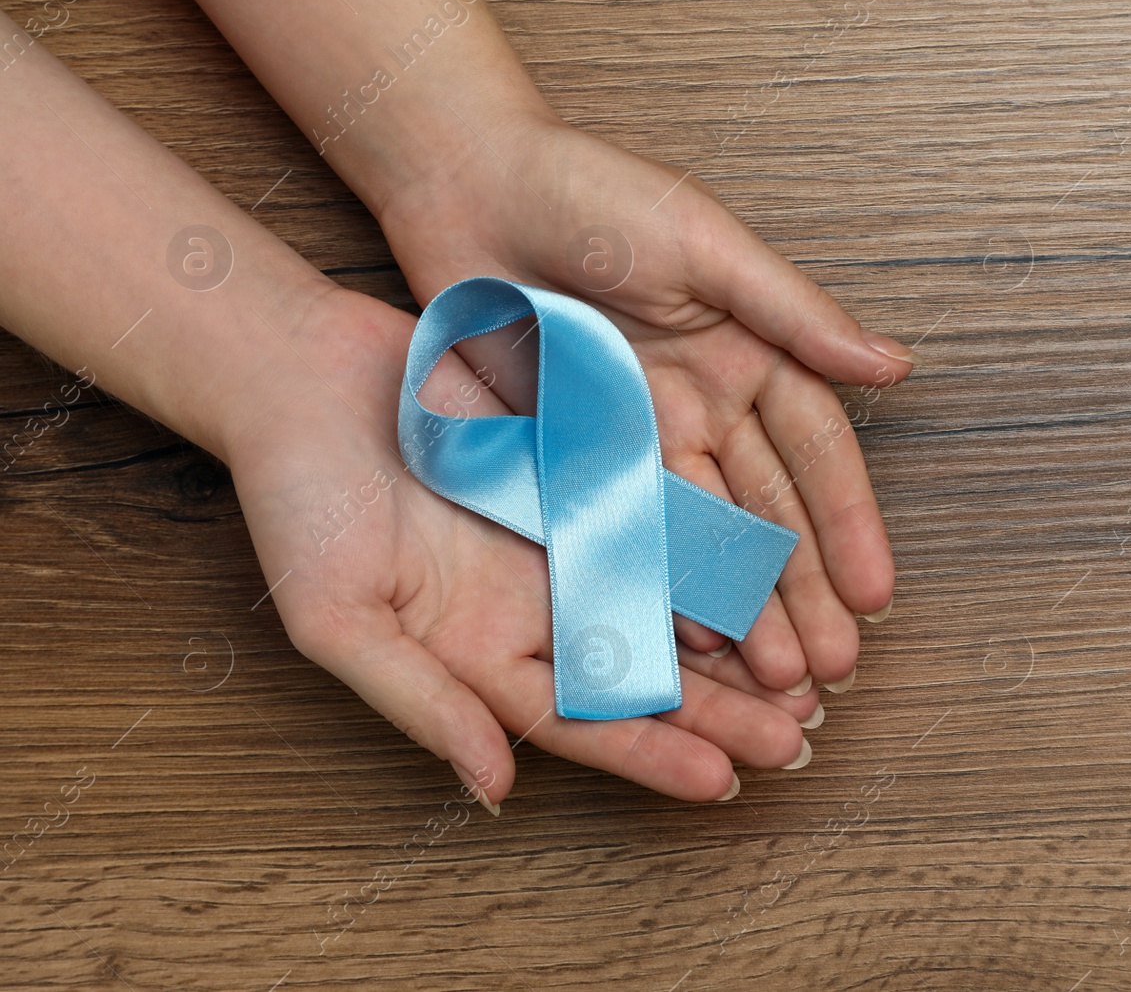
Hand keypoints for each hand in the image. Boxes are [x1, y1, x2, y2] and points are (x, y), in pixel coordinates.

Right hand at [229, 286, 817, 804]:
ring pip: (665, 599)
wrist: (296, 374)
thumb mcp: (339, 619)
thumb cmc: (296, 500)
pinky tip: (765, 569)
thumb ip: (421, 703)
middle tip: (797, 736)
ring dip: (733, 636)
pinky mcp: (579, 471)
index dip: (650, 753)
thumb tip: (496, 789)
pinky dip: (708, 545)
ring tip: (802, 671)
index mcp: (476, 651)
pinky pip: (658, 514)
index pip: (580, 719)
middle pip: (640, 671)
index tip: (723, 780)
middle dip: (719, 709)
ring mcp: (559, 539)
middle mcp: (531, 604)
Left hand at [377, 111, 915, 694]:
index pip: (815, 455)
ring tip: (772, 677)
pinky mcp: (575, 457)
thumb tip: (894, 367)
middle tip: (831, 669)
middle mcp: (705, 406)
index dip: (846, 526)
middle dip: (800, 593)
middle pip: (764, 515)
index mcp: (751, 354)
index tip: (874, 594)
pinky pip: (623, 535)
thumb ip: (795, 313)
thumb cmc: (595, 194)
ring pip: (701, 541)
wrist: (470, 187)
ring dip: (739, 608)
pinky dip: (656, 587)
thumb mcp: (706, 246)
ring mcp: (640, 438)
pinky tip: (685, 642)